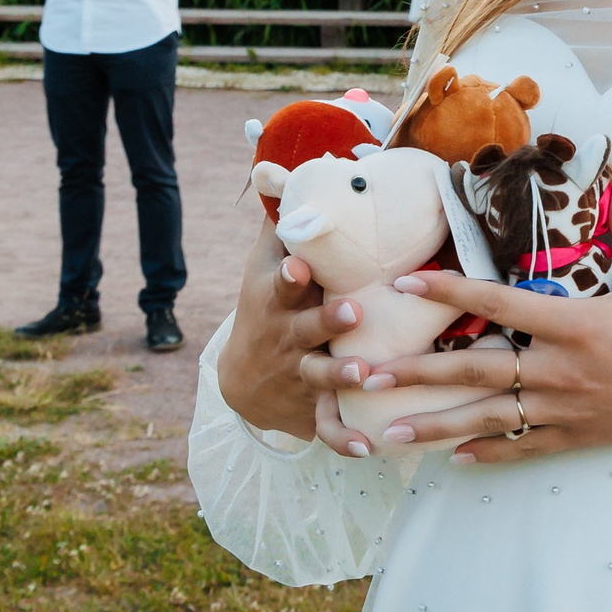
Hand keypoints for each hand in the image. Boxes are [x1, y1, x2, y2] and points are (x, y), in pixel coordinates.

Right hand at [216, 220, 361, 440]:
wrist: (244, 380)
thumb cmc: (269, 304)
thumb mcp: (264, 261)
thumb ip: (280, 216)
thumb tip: (270, 164)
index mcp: (279, 298)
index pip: (282, 282)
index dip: (289, 275)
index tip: (299, 265)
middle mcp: (288, 336)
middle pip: (305, 328)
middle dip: (327, 321)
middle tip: (352, 313)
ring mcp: (299, 373)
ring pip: (319, 375)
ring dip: (341, 376)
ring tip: (364, 375)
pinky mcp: (313, 406)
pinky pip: (328, 426)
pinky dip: (345, 439)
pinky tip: (367, 447)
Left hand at [365, 176, 611, 468]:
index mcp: (575, 324)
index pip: (497, 306)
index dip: (448, 295)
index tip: (404, 286)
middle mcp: (562, 370)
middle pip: (475, 371)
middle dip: (416, 373)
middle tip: (363, 372)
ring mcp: (568, 409)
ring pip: (489, 418)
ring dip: (434, 427)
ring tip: (386, 432)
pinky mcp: (580, 436)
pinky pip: (524, 447)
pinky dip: (488, 452)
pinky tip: (453, 458)